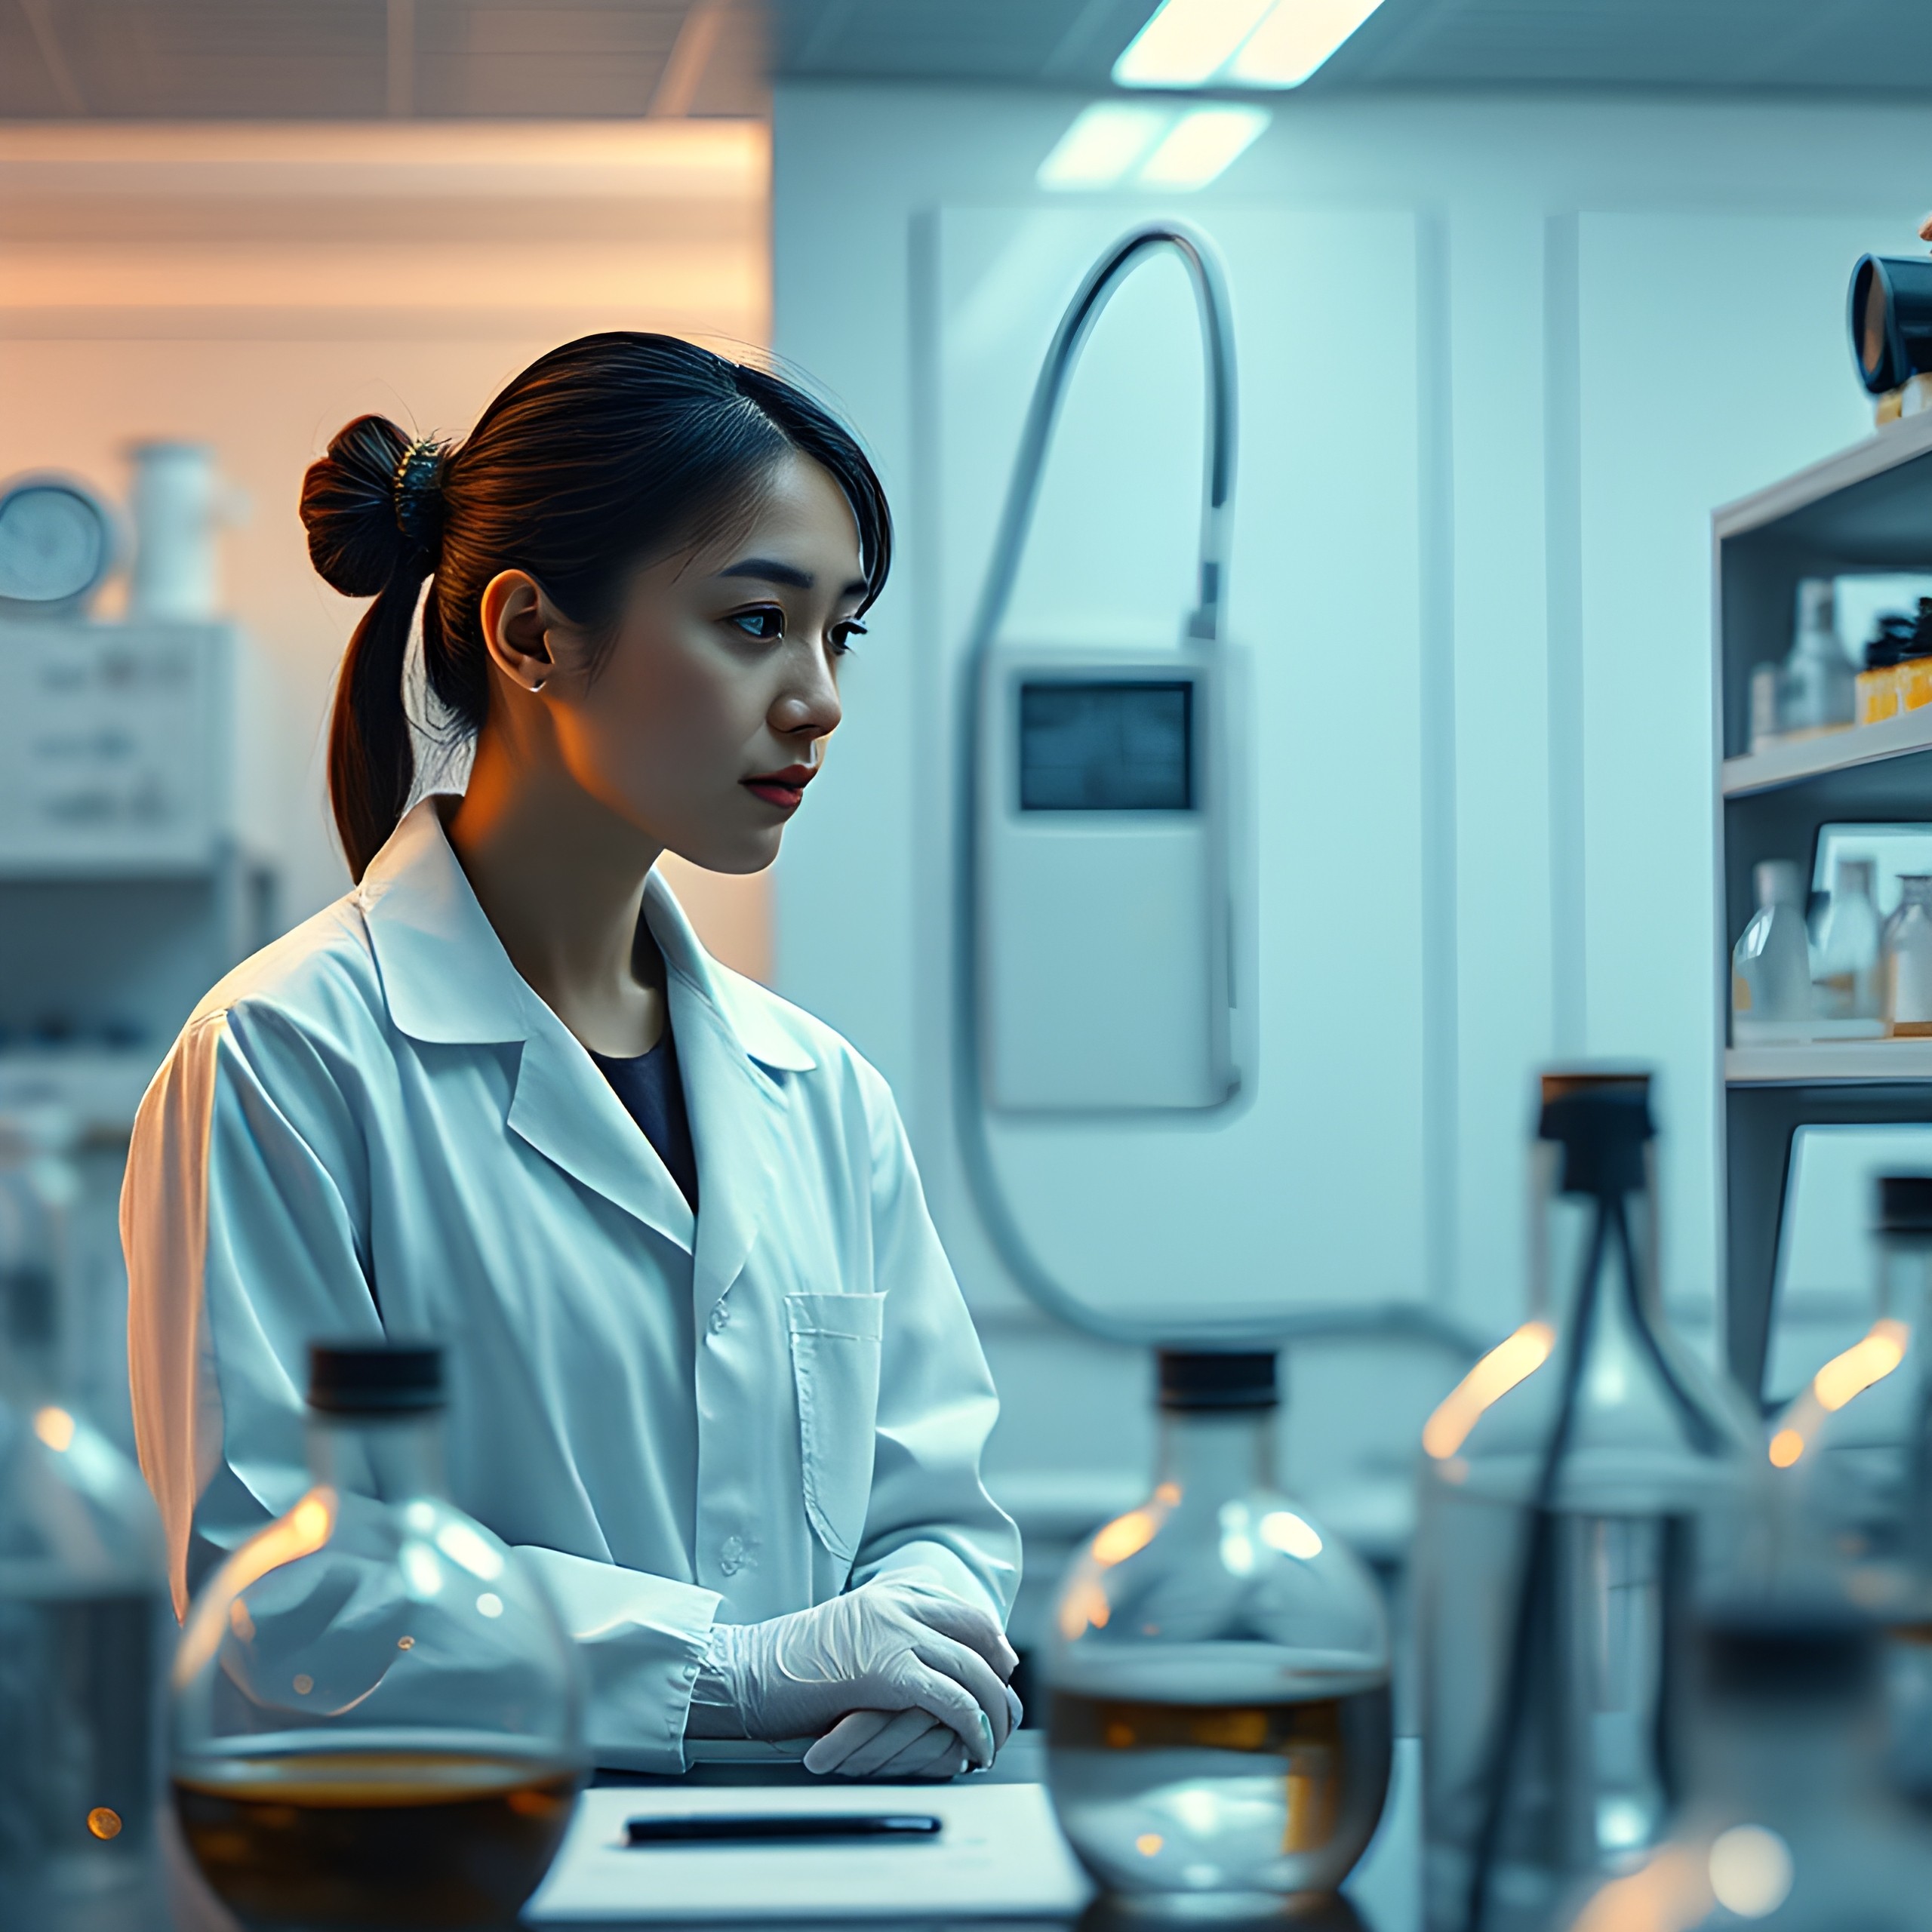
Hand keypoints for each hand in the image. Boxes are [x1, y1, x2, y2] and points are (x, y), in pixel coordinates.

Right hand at [703, 1580, 1016, 1769]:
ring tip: (997, 1739)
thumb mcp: (850, 1631)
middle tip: (1011, 1711)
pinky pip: (952, 1700)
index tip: (1004, 1668)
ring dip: (996, 1710)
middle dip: (1003, 1678)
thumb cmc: (792, 1663)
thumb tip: (926, 1661)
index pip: (963, 1610)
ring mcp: (895, 1634)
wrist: (750, 1671)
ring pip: (973, 1670)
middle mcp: (900, 1605)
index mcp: (891, 1593)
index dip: (992, 1642)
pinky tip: (976, 1748)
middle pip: (978, 1635)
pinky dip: (973, 1727)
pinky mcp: (888, 1673)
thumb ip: (889, 1632)